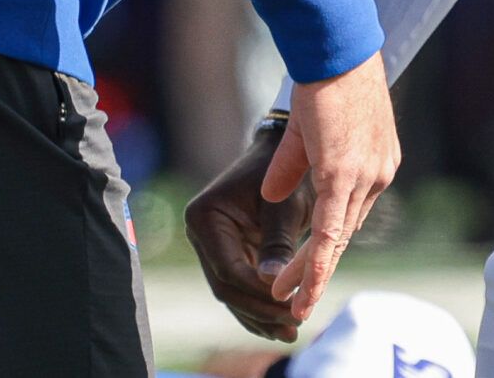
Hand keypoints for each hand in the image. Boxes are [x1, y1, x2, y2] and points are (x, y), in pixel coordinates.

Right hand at [184, 122, 311, 342]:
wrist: (285, 159)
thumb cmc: (286, 177)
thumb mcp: (284, 208)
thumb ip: (277, 244)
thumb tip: (272, 283)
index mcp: (205, 217)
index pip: (228, 267)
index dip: (256, 291)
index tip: (287, 303)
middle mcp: (201, 234)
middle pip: (226, 285)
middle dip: (259, 309)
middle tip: (292, 326)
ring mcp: (212, 247)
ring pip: (232, 293)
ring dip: (259, 315)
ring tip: (289, 334)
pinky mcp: (228, 255)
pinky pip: (240, 288)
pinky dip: (258, 307)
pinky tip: (279, 326)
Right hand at [263, 53, 396, 327]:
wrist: (338, 49)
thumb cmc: (327, 78)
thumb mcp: (309, 129)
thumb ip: (294, 165)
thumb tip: (273, 193)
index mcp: (377, 167)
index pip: (351, 218)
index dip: (330, 246)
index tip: (313, 270)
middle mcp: (378, 176)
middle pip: (346, 236)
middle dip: (320, 271)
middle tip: (300, 304)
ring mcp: (364, 176)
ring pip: (336, 239)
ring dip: (311, 273)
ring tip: (289, 302)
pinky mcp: (342, 173)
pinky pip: (329, 228)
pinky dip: (315, 260)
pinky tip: (301, 285)